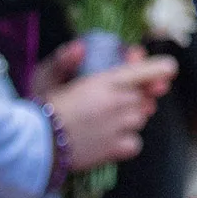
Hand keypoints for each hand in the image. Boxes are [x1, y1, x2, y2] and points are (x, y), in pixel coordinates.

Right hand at [36, 46, 174, 172]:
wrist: (35, 144)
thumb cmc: (41, 107)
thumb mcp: (49, 77)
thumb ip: (67, 60)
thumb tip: (81, 47)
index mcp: (107, 81)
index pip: (152, 71)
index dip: (159, 69)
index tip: (161, 71)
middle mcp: (120, 103)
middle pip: (147, 96)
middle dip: (137, 95)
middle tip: (114, 98)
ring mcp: (120, 127)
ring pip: (141, 118)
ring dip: (131, 117)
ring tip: (105, 118)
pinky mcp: (115, 150)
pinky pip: (134, 143)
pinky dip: (126, 141)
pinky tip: (108, 138)